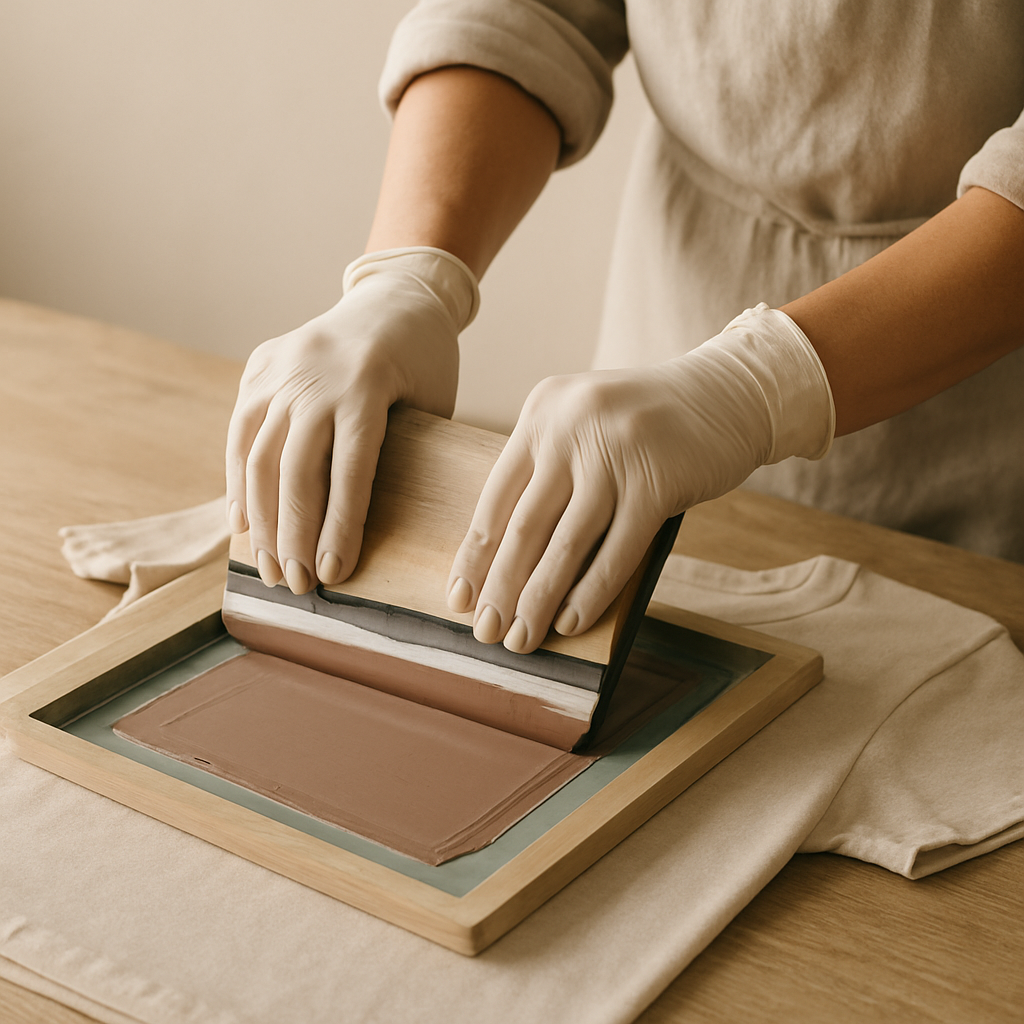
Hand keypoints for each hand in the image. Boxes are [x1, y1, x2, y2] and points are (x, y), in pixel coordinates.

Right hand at [226, 247, 477, 593]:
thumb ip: (404, 457)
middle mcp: (317, 374)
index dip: (339, 527)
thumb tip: (375, 537)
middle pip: (294, 468)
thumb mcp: (433, 404)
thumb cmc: (427, 363)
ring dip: (260, 521)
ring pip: (257, 455)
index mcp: (370, 382)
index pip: (350, 468)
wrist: (393, 296)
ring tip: (269, 569)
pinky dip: (238, 483)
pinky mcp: (259, 367)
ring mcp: (281, 367)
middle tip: (297, 586)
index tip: (333, 576)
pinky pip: (240, 434)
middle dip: (292, 535)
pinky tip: (242, 526)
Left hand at [446, 304, 834, 652]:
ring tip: (522, 640)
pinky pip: (616, 552)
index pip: (494, 498)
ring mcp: (615, 452)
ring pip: (564, 545)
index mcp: (541, 413)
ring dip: (538, 600)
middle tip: (486, 633)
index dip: (474, 555)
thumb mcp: (584, 426)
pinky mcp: (658, 481)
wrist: (727, 392)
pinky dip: (591, 593)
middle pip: (523, 526)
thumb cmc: (647, 423)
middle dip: (500, 588)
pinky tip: (572, 624)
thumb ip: (547, 472)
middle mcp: (570, 427)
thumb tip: (507, 560)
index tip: (458, 600)